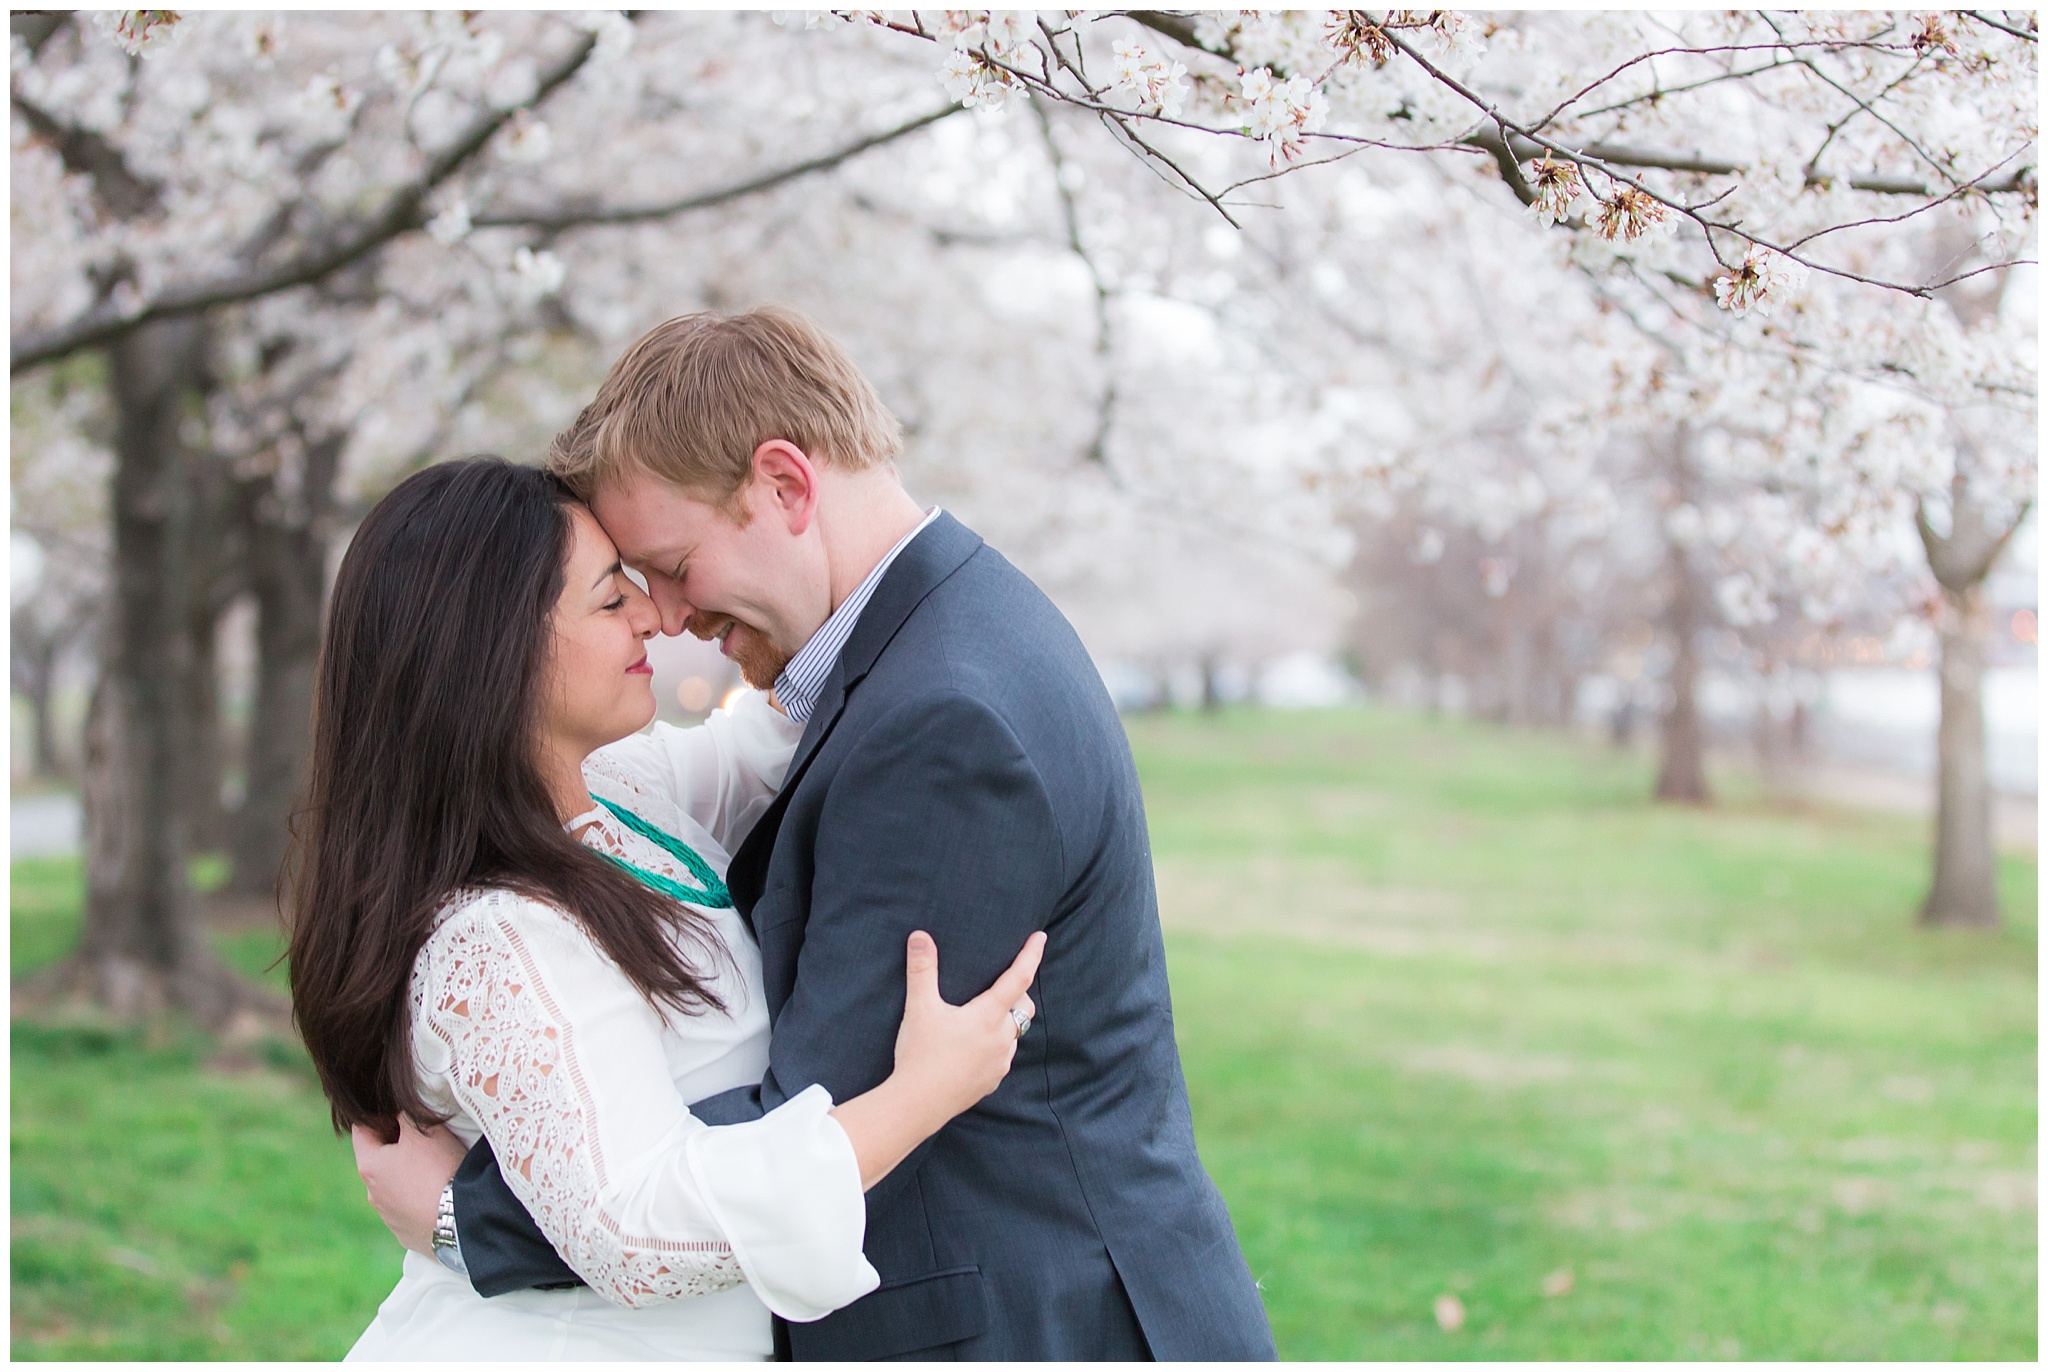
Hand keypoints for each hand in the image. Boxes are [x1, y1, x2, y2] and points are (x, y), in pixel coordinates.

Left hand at [351, 1115, 467, 1254]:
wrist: (459, 1218)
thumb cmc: (438, 1167)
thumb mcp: (423, 1127)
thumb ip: (405, 1112)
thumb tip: (398, 1109)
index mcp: (369, 1165)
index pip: (361, 1130)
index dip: (379, 1114)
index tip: (400, 1109)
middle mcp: (372, 1193)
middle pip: (378, 1159)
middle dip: (395, 1144)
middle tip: (422, 1134)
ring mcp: (388, 1217)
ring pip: (393, 1186)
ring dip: (407, 1173)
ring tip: (434, 1166)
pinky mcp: (406, 1233)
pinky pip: (409, 1208)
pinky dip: (418, 1197)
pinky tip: (439, 1192)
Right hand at [891, 929, 1046, 1128]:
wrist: (917, 1105)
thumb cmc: (920, 1054)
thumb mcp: (919, 1008)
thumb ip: (922, 969)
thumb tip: (920, 936)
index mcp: (988, 1016)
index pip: (1019, 978)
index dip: (1031, 955)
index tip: (1040, 937)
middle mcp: (1002, 1039)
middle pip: (1022, 1007)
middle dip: (1017, 993)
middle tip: (999, 983)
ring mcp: (1000, 1063)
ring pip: (1013, 1034)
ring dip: (1004, 1022)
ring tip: (981, 1017)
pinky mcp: (992, 1081)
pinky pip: (1002, 1057)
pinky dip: (995, 1046)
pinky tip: (974, 1048)